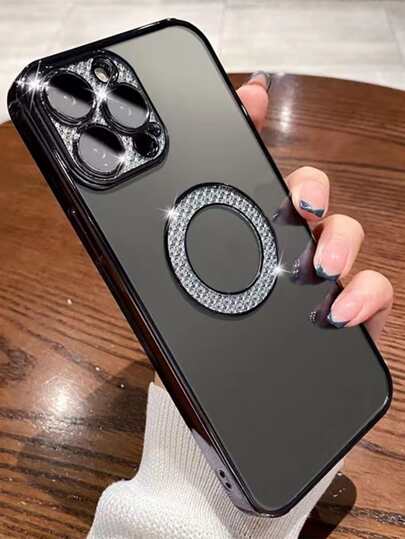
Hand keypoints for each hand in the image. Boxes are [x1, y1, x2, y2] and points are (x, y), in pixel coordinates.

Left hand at [155, 71, 392, 386]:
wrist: (228, 414)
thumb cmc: (196, 357)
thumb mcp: (164, 307)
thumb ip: (148, 269)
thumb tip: (112, 233)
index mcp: (237, 238)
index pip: (244, 173)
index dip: (250, 128)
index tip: (249, 97)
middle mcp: (280, 249)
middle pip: (303, 194)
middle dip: (306, 185)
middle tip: (297, 201)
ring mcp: (317, 277)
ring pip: (342, 231)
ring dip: (339, 236)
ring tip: (321, 264)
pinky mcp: (349, 311)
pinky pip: (373, 288)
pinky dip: (365, 293)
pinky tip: (342, 309)